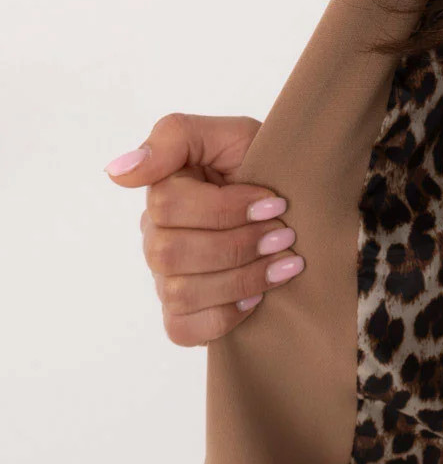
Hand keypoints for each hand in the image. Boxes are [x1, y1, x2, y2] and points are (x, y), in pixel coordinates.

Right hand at [106, 113, 305, 345]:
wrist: (304, 206)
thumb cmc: (264, 166)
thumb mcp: (233, 134)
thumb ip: (174, 137)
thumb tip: (117, 171)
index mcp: (164, 191)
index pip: (168, 206)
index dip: (226, 208)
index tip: (276, 203)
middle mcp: (156, 236)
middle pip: (170, 252)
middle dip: (238, 245)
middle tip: (285, 235)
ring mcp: (165, 278)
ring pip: (179, 293)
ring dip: (241, 278)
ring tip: (284, 263)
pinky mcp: (182, 315)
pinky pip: (183, 329)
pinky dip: (224, 316)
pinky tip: (258, 298)